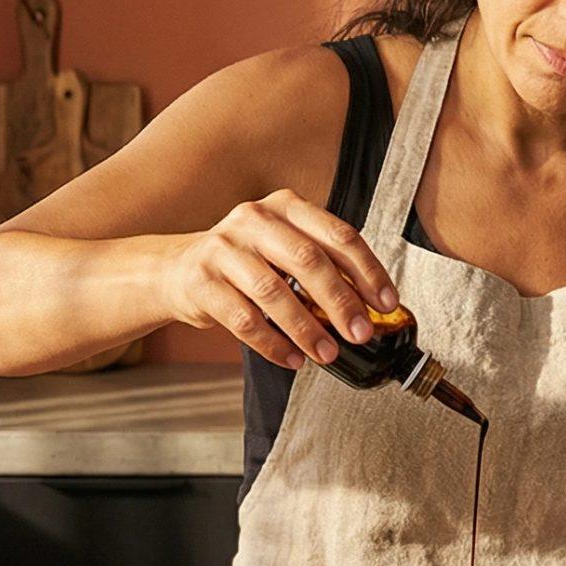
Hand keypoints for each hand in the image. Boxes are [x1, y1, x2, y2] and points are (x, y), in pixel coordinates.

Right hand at [161, 189, 401, 370]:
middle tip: (361, 333)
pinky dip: (272, 344)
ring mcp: (223, 248)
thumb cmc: (246, 263)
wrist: (178, 270)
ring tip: (327, 353)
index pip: (337, 235)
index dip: (368, 271)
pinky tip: (292, 359)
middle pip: (307, 260)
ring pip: (273, 292)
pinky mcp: (201, 281)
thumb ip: (323, 265)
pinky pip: (243, 319)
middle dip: (340, 301)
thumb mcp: (284, 249)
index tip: (387, 303)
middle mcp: (254, 219)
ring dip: (306, 329)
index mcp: (285, 206)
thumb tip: (371, 305)